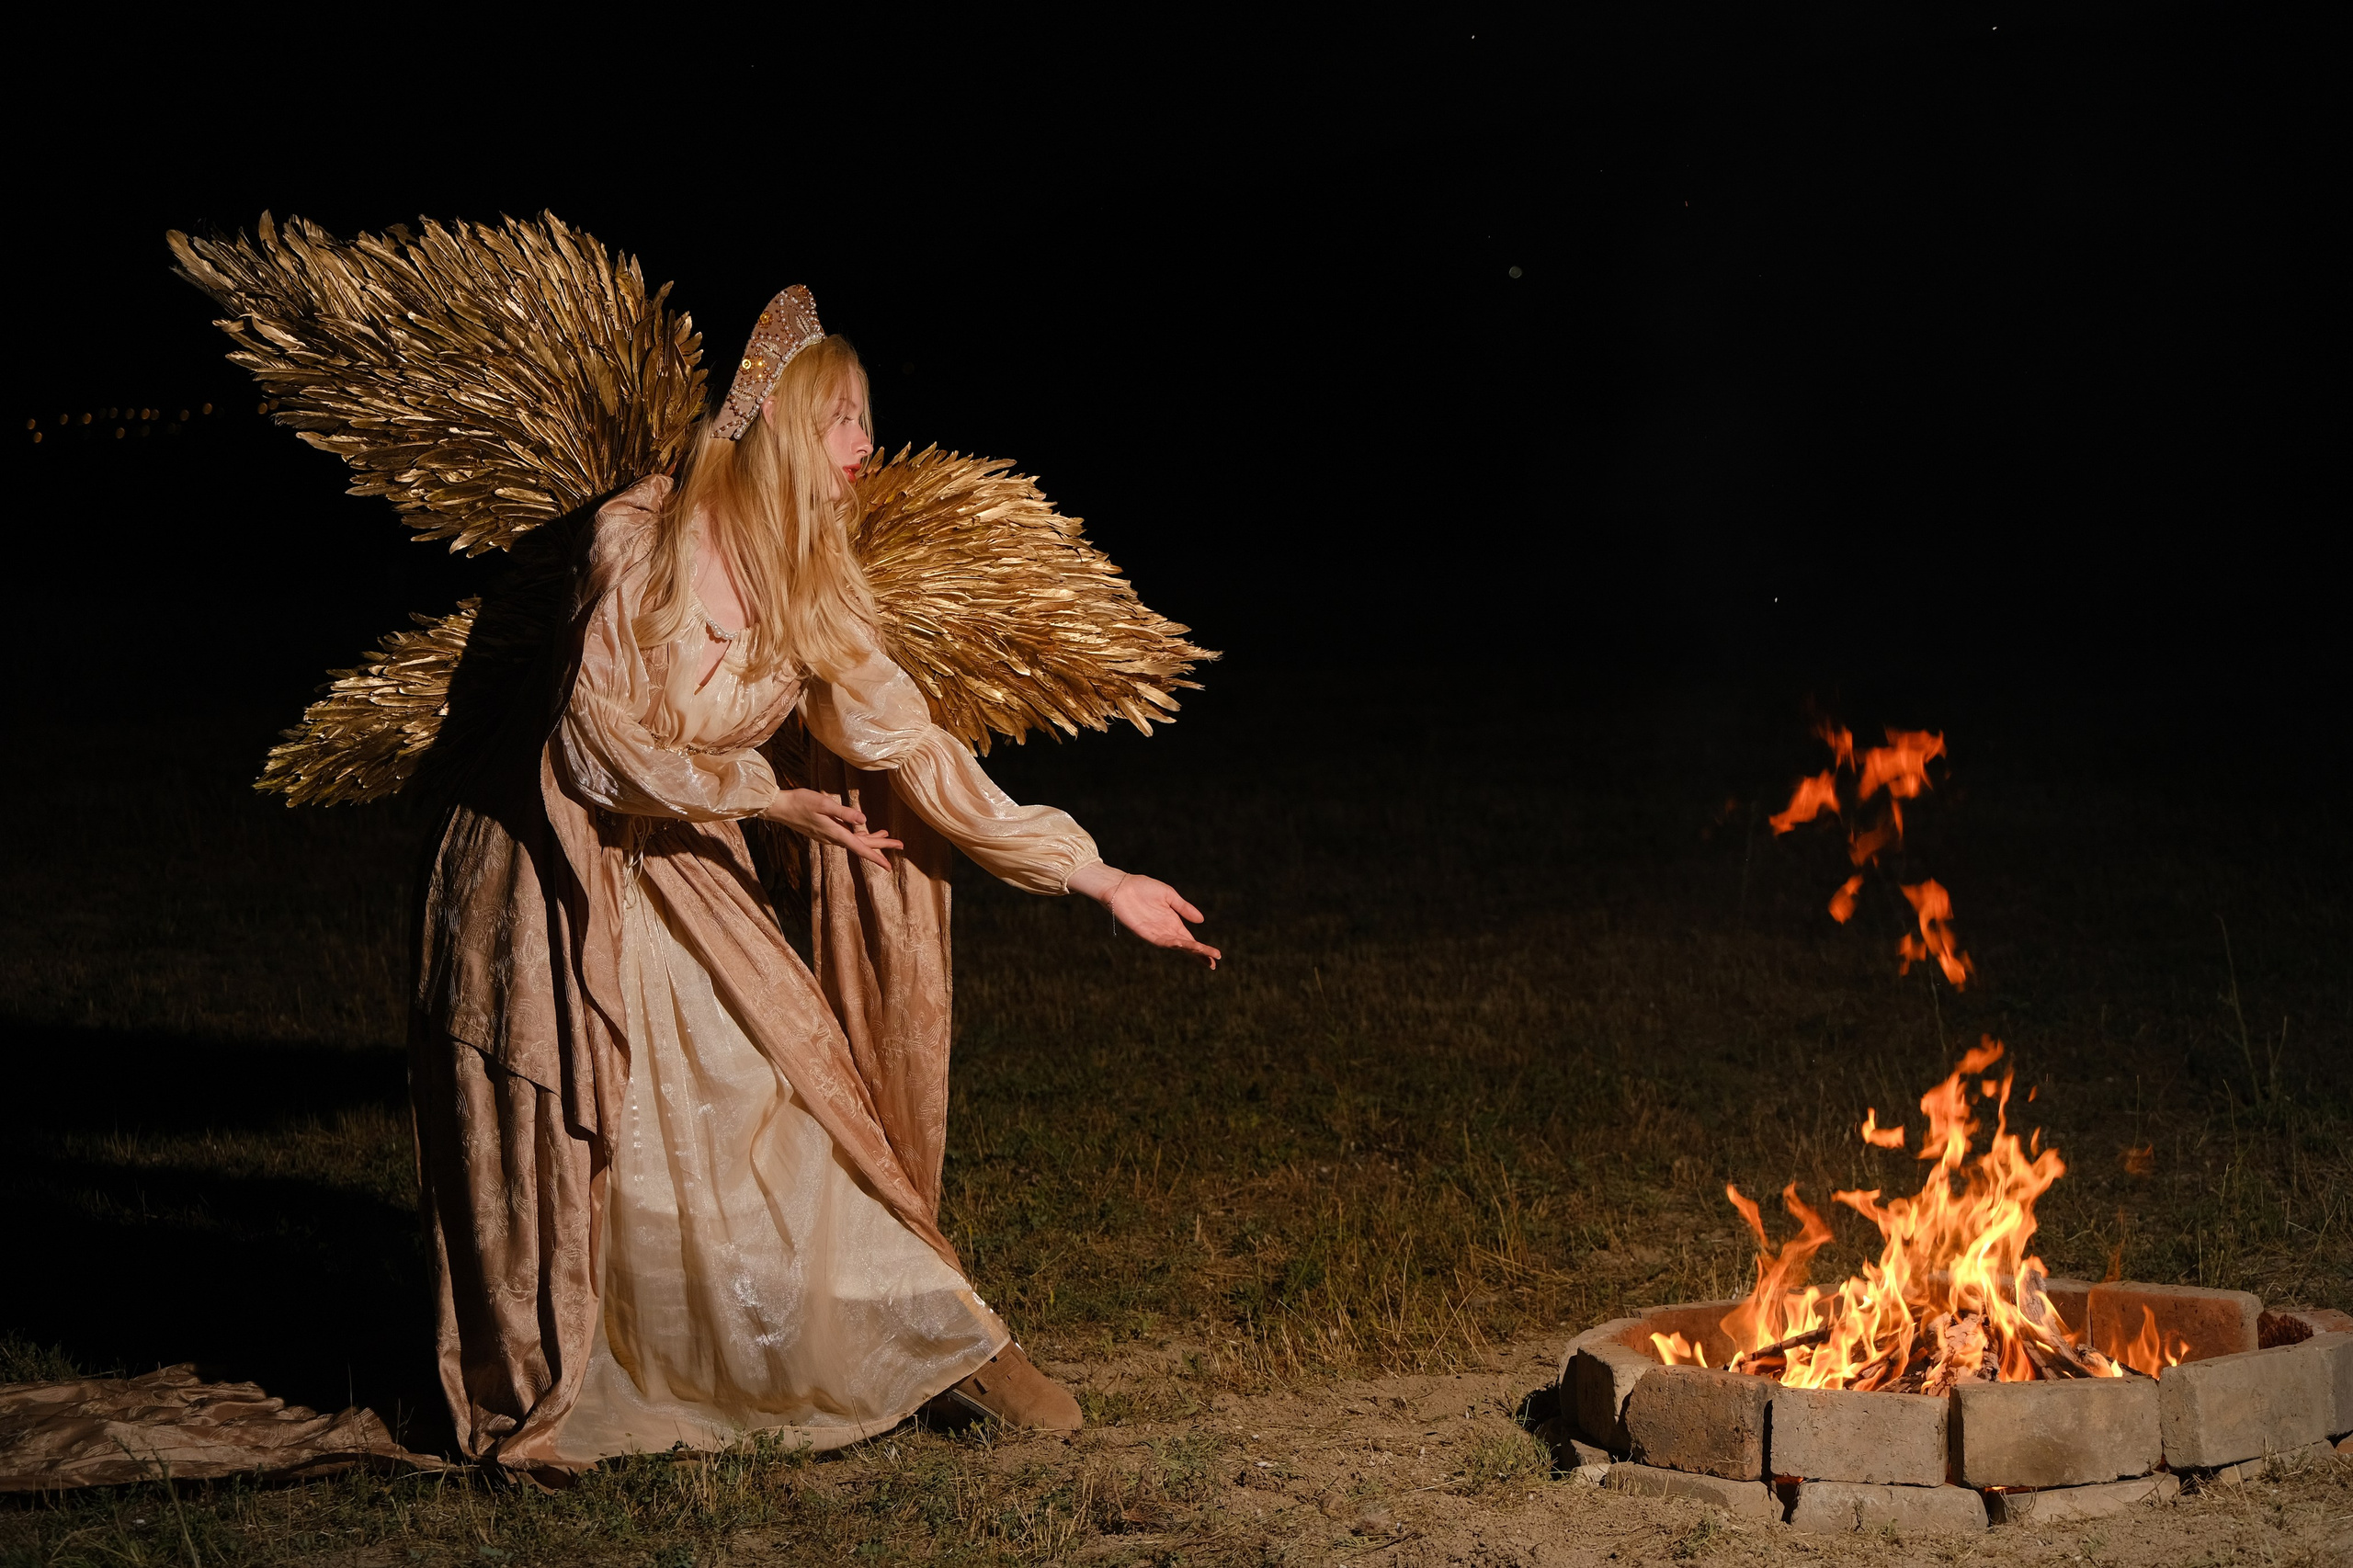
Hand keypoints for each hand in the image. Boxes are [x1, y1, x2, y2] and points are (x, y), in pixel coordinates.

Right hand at [759, 788, 902, 870]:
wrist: (779, 808)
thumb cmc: (801, 802)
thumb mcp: (824, 804)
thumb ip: (844, 812)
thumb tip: (865, 820)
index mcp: (835, 833)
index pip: (860, 848)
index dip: (876, 857)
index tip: (889, 866)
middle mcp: (833, 838)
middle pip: (862, 845)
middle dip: (882, 845)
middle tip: (901, 844)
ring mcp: (828, 836)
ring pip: (855, 840)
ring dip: (871, 838)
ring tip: (887, 835)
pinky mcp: (825, 831)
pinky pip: (847, 836)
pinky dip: (859, 834)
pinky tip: (863, 829)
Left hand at [1068, 863, 1220, 967]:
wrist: (1121, 886)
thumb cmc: (1143, 888)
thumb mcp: (1169, 895)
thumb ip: (1184, 908)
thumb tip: (1201, 921)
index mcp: (1173, 922)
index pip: (1190, 939)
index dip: (1203, 948)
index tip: (1217, 956)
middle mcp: (1165, 930)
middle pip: (1185, 945)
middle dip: (1200, 953)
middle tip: (1214, 961)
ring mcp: (1155, 932)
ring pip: (1175, 945)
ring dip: (1188, 949)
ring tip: (1202, 953)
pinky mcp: (1143, 932)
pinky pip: (1160, 940)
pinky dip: (1171, 943)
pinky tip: (1182, 943)